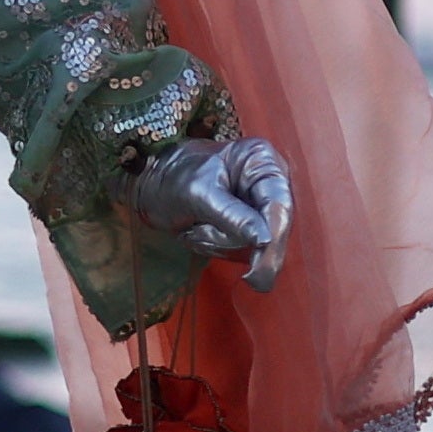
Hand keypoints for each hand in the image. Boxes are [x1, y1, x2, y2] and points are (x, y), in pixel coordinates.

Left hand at [124, 133, 291, 289]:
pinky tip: (197, 231)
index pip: (279, 205)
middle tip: (201, 234)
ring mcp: (258, 207)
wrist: (153, 185)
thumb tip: (264, 240)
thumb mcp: (200, 194)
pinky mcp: (247, 227)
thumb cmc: (174, 177)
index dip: (273, 239)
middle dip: (232, 238)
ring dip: (218, 242)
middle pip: (272, 231)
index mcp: (261, 161)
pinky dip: (215, 246)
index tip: (259, 270)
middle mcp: (267, 184)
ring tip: (194, 224)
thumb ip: (233, 217)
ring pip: (253, 246)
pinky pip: (239, 251)